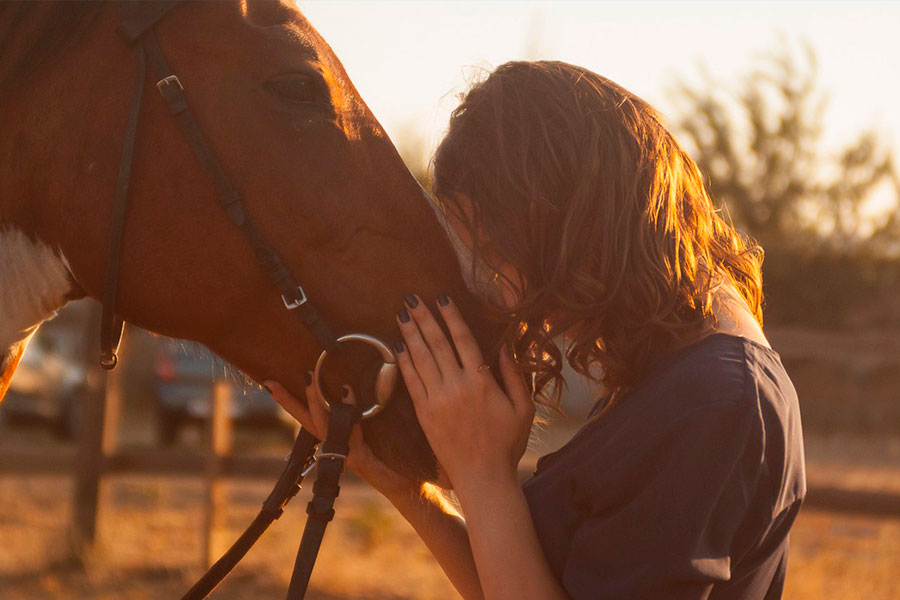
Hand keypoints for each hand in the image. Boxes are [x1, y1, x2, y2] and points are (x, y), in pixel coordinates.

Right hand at [265, 377, 412, 490]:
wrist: (405, 484)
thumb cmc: (391, 456)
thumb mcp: (373, 430)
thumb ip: (361, 413)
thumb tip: (355, 382)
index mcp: (336, 438)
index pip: (307, 415)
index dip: (288, 400)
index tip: (269, 383)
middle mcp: (334, 446)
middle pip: (306, 419)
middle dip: (288, 400)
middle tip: (273, 381)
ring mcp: (344, 453)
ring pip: (323, 424)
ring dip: (315, 400)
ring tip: (309, 377)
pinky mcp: (357, 457)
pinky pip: (351, 430)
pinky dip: (349, 409)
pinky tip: (348, 390)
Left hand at [396, 294, 534, 492]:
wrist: (483, 478)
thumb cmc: (507, 444)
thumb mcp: (523, 409)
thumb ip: (514, 376)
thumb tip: (505, 347)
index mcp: (482, 382)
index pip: (464, 340)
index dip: (451, 317)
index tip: (442, 298)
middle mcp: (457, 387)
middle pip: (438, 344)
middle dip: (424, 318)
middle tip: (412, 298)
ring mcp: (439, 400)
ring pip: (421, 359)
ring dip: (410, 334)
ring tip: (402, 314)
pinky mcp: (425, 415)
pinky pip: (412, 382)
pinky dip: (404, 362)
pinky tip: (398, 346)